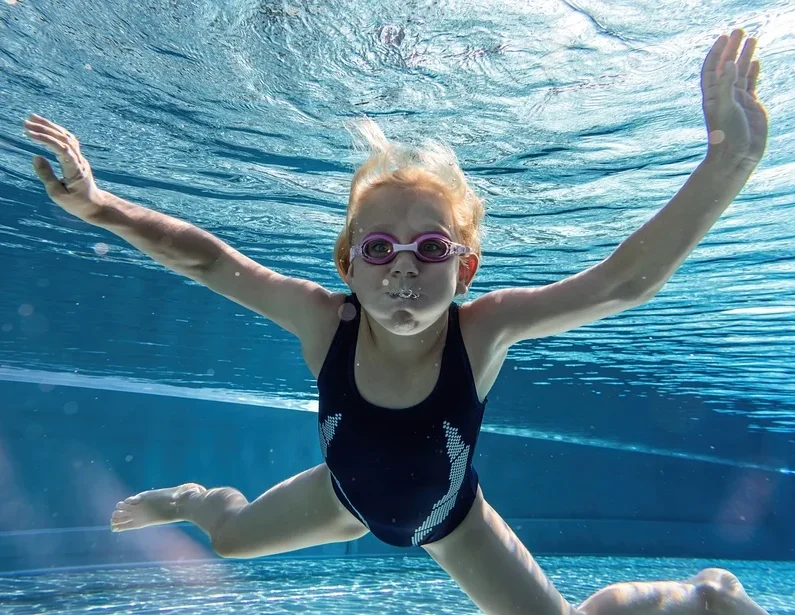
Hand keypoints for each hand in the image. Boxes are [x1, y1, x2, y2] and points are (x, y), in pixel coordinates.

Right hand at [23, 114, 105, 221]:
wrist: (93, 205)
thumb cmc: (75, 203)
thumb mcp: (57, 194)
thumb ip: (46, 175)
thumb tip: (36, 157)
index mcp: (75, 170)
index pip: (62, 149)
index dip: (46, 140)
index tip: (29, 134)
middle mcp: (79, 161)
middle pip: (64, 139)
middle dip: (45, 129)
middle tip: (26, 122)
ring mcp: (80, 158)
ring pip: (67, 137)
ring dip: (50, 127)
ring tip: (32, 119)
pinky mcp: (78, 158)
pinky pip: (68, 140)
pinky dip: (56, 132)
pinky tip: (45, 127)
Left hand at [701, 29, 767, 169]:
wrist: (737, 156)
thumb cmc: (726, 135)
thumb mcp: (724, 108)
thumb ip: (725, 86)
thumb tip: (727, 63)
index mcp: (712, 95)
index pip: (712, 68)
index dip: (716, 53)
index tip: (723, 37)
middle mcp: (723, 95)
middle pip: (727, 66)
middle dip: (732, 48)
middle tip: (739, 30)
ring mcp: (737, 100)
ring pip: (740, 73)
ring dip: (744, 56)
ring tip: (751, 39)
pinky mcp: (750, 106)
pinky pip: (750, 84)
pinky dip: (752, 72)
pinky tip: (755, 62)